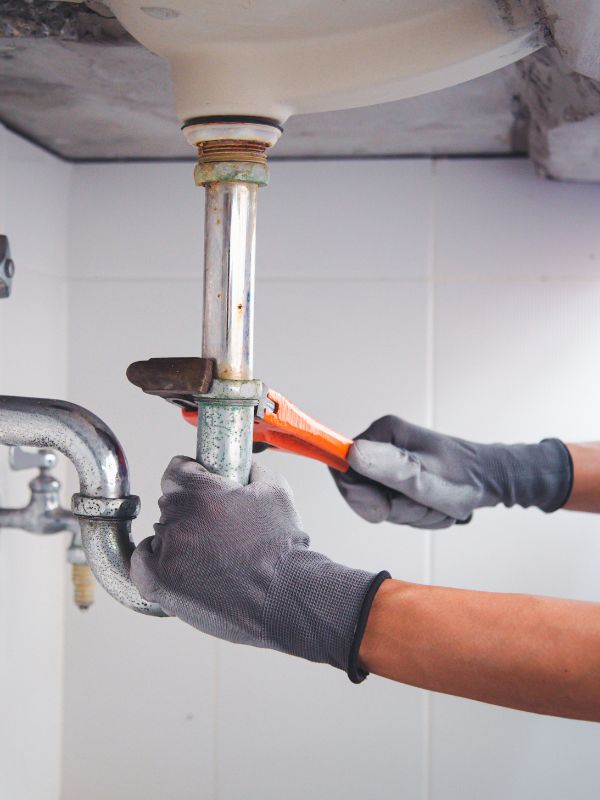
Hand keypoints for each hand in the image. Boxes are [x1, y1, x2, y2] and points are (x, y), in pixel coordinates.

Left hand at [132, 456, 387, 679]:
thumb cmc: (283, 548)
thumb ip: (254, 469)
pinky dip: (155, 561)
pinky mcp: (160, 584)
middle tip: (216, 526)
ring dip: (178, 538)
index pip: (176, 470)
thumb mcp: (277, 491)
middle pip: (170, 503)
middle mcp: (177, 518)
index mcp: (200, 492)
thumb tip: (246, 466)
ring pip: (160, 533)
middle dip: (190, 510)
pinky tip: (178, 563)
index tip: (199, 482)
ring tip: (209, 554)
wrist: (286, 596)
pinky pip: (141, 563)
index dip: (190, 474)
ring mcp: (166, 552)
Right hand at [332, 416, 571, 528]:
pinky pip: (395, 507)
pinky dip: (415, 514)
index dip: (359, 497)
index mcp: (383, 434)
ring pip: (380, 503)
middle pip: (362, 492)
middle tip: (422, 503)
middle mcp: (384, 444)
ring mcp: (392, 461)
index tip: (385, 507)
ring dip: (408, 513)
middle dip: (392, 508)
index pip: (342, 470)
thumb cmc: (464, 478)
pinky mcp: (401, 477)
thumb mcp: (422, 477)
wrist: (493, 481)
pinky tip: (434, 507)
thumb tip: (350, 453)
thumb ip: (386, 467)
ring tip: (433, 504)